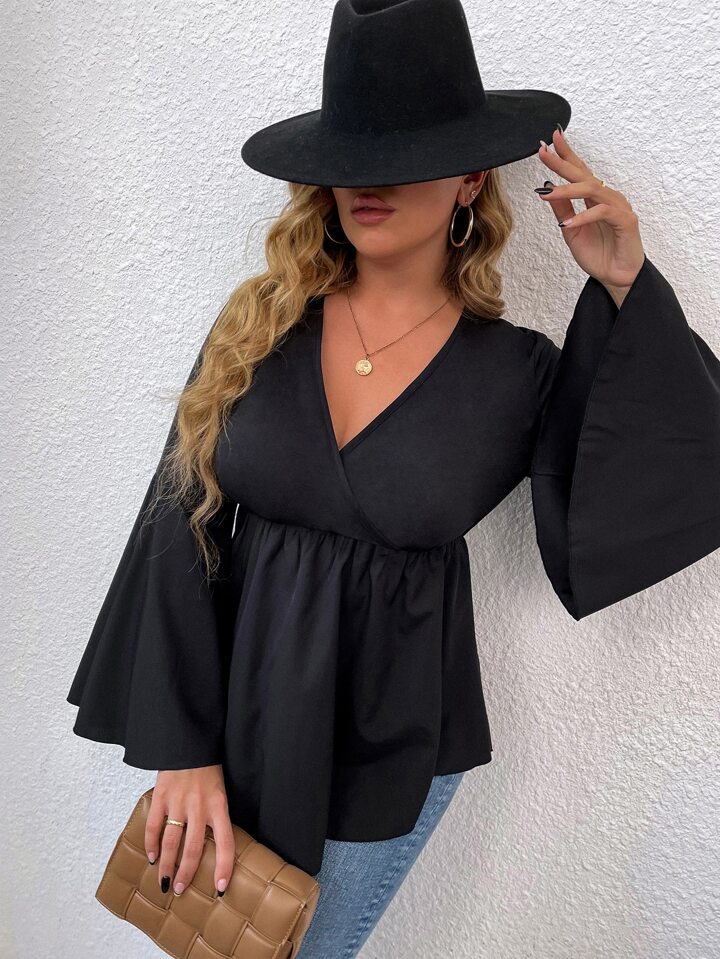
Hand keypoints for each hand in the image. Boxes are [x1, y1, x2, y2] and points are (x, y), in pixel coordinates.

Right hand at [145, 765, 235, 898]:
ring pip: (172, 842)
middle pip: (194, 848)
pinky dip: (151, 844)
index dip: (224, 867)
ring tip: (165, 882)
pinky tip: (152, 857)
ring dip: (167, 865)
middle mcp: (199, 806)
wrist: (189, 741)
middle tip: (180, 889)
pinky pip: (155, 825)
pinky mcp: (161, 796)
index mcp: (219, 805)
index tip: (221, 888)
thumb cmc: (207, 768)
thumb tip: (214, 845)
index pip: (226, 842)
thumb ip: (216, 815)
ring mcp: (179, 802)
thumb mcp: (219, 790)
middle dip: (187, 873)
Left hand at [537, 128, 645, 304]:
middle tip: (543, 152)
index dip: (566, 154)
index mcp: (594, 198)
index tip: (549, 140)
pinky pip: (603, 212)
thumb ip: (562, 209)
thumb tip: (547, 188)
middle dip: (562, 162)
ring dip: (568, 190)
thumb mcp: (570, 231)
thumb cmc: (597, 254)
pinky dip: (583, 217)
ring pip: (592, 189)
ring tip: (547, 193)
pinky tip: (568, 224)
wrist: (615, 277)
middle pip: (584, 174)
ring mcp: (618, 207)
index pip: (579, 171)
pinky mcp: (626, 220)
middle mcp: (607, 197)